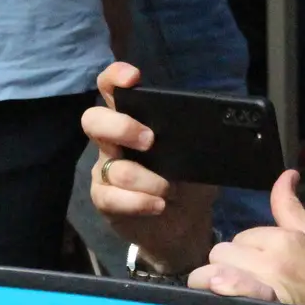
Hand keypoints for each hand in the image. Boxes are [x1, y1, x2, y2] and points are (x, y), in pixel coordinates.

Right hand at [82, 62, 216, 272]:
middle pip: (93, 120)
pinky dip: (139, 202)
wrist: (185, 226)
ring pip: (113, 167)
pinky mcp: (104, 199)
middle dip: (121, 127)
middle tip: (150, 141)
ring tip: (168, 191)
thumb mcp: (199, 157)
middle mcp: (113, 142)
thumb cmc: (189, 182)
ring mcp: (105, 171)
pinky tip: (158, 206)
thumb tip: (211, 126)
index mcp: (134, 121)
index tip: (133, 78)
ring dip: (147, 180)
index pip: (112, 90)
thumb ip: (195, 139)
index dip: (115, 78)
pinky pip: (111, 197)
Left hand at [189, 170, 304, 304]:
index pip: (241, 238)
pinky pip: (227, 297)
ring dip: (217, 282)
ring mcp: (265, 289)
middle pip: (221, 253)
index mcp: (284, 240)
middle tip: (248, 278)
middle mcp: (271, 262)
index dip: (246, 251)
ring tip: (229, 292)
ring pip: (214, 275)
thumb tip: (286, 174)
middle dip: (229, 263)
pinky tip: (222, 297)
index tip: (260, 265)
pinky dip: (221, 295)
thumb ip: (290, 206)